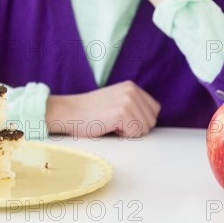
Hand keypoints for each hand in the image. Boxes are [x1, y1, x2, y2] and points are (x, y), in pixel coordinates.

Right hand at [45, 81, 160, 137]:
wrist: (68, 113)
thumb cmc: (90, 113)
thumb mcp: (116, 101)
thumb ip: (134, 106)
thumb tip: (151, 122)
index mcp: (132, 86)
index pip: (154, 110)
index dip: (140, 121)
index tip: (122, 120)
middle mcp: (132, 90)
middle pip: (151, 121)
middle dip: (136, 128)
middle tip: (115, 123)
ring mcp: (127, 100)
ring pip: (144, 129)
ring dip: (129, 133)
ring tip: (111, 124)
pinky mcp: (122, 112)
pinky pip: (134, 134)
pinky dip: (122, 136)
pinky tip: (108, 127)